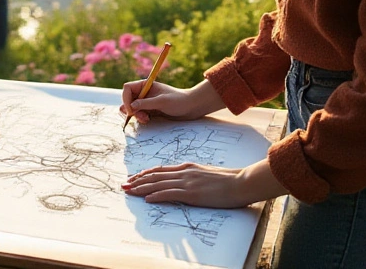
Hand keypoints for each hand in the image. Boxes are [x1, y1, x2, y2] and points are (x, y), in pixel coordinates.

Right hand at [120, 80, 222, 124]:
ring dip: (136, 115)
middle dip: (131, 109)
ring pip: (132, 108)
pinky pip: (139, 114)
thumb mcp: (162, 101)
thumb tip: (130, 106)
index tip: (131, 110)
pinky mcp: (150, 110)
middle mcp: (144, 92)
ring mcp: (146, 101)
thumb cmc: (179, 101)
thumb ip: (145, 103)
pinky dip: (140, 118)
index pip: (127, 88)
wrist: (191, 107)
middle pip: (128, 99)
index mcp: (145, 85)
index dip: (126, 99)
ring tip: (146, 119)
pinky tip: (148, 120)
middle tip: (141, 116)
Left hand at [122, 160, 284, 208]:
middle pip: (155, 176)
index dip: (145, 174)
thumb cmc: (227, 180)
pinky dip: (156, 196)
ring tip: (129, 191)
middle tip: (124, 184)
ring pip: (158, 184)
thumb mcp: (206, 173)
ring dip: (141, 188)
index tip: (134, 177)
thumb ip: (192, 175)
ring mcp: (187, 182)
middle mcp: (184, 172)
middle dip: (137, 180)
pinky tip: (146, 199)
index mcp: (187, 167)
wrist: (240, 182)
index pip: (161, 170)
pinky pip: (169, 194)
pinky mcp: (191, 193)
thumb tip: (182, 181)